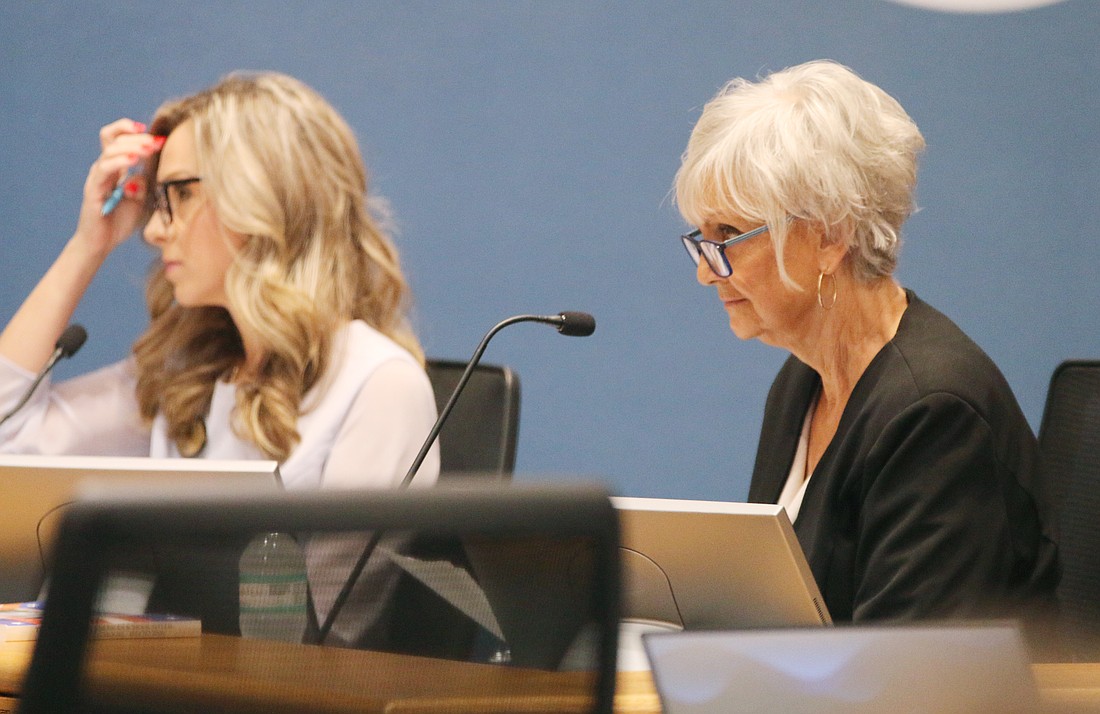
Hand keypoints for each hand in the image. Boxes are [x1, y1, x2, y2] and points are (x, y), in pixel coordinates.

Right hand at [73, 118, 164, 258]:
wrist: (101, 243)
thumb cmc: (121, 221)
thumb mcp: (143, 199)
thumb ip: (147, 182)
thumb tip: (150, 164)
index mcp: (116, 168)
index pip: (118, 138)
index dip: (134, 132)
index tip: (157, 136)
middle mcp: (104, 168)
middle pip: (114, 139)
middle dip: (136, 136)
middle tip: (155, 141)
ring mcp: (97, 177)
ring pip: (109, 149)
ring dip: (131, 146)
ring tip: (148, 150)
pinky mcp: (93, 189)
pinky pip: (104, 170)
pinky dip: (120, 162)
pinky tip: (134, 162)